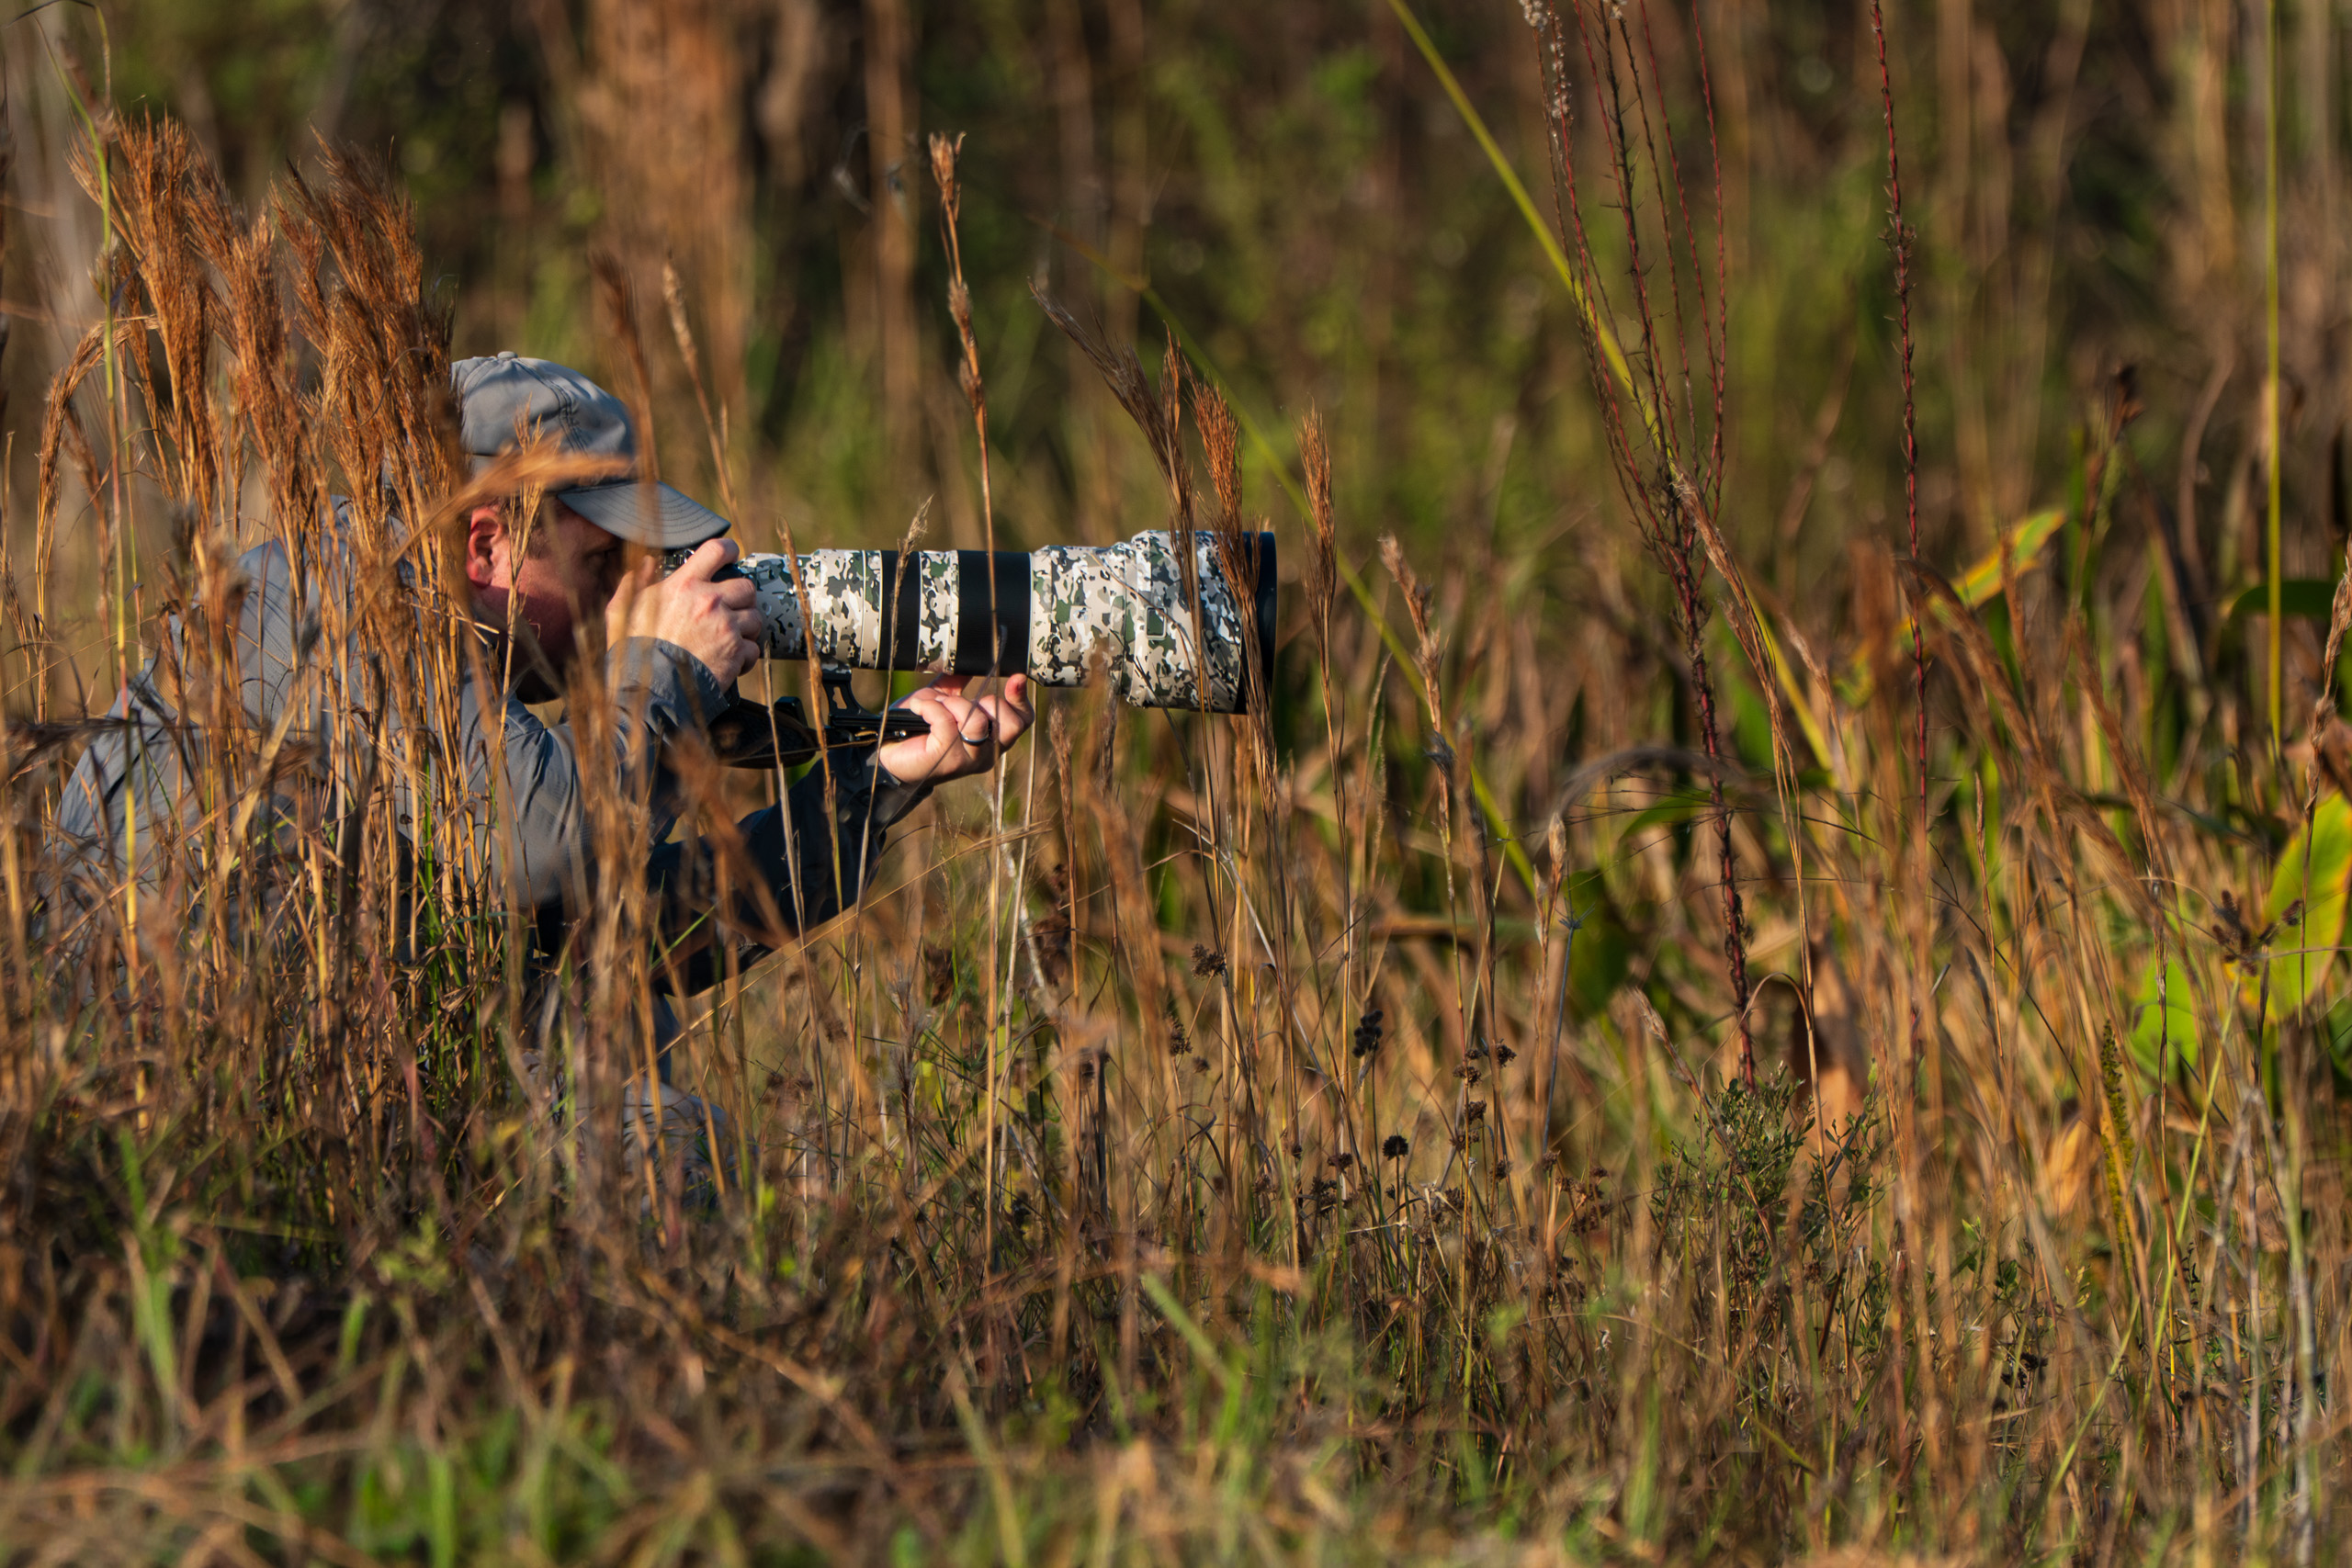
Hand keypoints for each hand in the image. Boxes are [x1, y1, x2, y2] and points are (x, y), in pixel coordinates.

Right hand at [607, 538, 763, 685]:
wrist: (650, 689)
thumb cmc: (633, 651)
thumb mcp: (623, 611)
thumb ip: (635, 584)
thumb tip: (645, 564)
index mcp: (684, 585)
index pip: (716, 550)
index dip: (728, 549)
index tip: (732, 555)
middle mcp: (709, 601)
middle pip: (745, 586)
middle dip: (741, 597)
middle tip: (730, 609)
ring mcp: (726, 626)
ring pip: (754, 618)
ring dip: (745, 628)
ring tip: (728, 638)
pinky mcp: (736, 652)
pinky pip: (753, 648)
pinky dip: (745, 657)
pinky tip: (729, 662)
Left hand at [876, 674, 1034, 785]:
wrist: (888, 749)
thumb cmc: (917, 726)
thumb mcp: (941, 699)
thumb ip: (959, 683)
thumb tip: (970, 657)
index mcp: (990, 739)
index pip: (1022, 721)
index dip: (1021, 698)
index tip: (1015, 677)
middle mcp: (985, 753)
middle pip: (1011, 724)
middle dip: (986, 702)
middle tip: (957, 702)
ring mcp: (968, 760)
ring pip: (976, 721)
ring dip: (951, 704)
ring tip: (933, 706)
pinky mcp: (946, 759)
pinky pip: (946, 721)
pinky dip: (929, 707)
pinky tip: (918, 709)